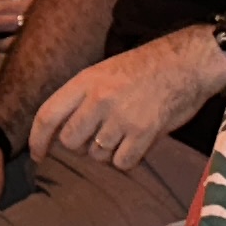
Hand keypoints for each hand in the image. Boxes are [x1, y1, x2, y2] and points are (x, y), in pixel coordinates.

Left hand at [32, 34, 225, 174]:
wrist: (188, 62)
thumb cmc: (147, 68)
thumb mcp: (105, 72)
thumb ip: (83, 98)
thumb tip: (64, 132)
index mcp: (85, 81)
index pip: (48, 116)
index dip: (38, 140)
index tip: (38, 155)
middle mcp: (99, 99)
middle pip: (70, 142)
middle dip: (81, 145)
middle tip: (98, 136)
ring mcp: (121, 116)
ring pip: (96, 155)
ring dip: (107, 152)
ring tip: (124, 133)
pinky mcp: (144, 132)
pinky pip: (121, 162)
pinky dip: (127, 159)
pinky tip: (137, 143)